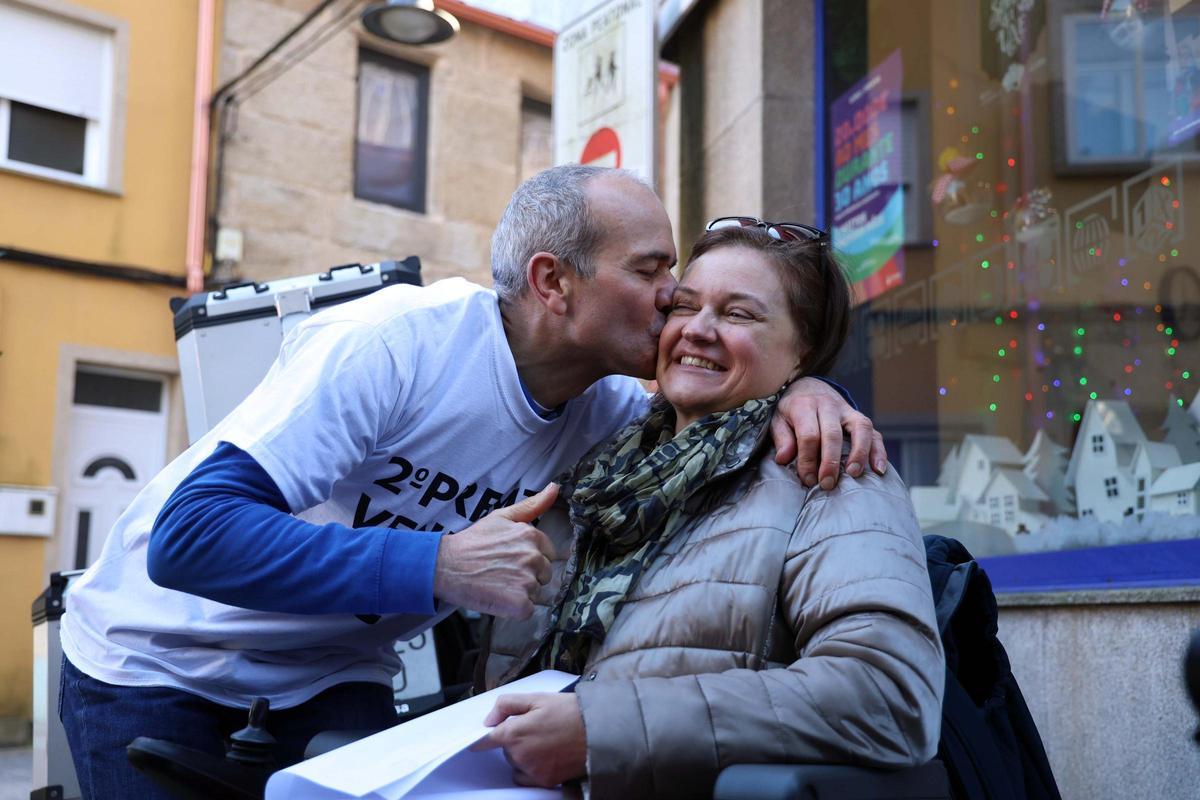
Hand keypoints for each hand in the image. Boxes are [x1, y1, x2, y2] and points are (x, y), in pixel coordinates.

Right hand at [432, 484, 557, 618]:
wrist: (446, 566)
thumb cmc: (472, 542)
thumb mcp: (501, 517)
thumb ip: (531, 505)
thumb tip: (555, 488)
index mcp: (532, 536)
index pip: (548, 555)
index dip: (530, 561)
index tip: (510, 560)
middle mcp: (533, 557)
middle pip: (545, 575)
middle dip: (528, 577)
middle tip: (502, 573)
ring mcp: (527, 581)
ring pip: (536, 593)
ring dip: (520, 593)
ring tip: (497, 585)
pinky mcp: (519, 603)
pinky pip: (527, 611)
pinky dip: (514, 610)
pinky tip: (498, 599)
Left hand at [472, 692, 586, 787]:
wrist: (598, 732)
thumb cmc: (569, 712)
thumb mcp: (537, 698)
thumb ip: (507, 704)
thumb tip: (488, 719)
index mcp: (515, 733)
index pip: (487, 740)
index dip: (484, 738)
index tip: (482, 739)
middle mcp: (521, 755)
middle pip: (506, 750)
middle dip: (515, 740)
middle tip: (536, 728)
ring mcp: (532, 770)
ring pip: (516, 764)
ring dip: (523, 755)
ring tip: (545, 741)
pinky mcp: (545, 781)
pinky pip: (526, 777)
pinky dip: (531, 769)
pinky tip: (547, 756)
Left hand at [772, 378, 886, 488]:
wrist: (808, 387)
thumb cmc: (792, 411)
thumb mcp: (778, 420)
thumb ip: (782, 438)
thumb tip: (784, 459)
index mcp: (804, 406)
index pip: (808, 435)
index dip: (808, 460)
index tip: (808, 480)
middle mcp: (828, 405)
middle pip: (832, 434)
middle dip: (831, 462)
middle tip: (827, 484)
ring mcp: (847, 410)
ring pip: (860, 428)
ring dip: (859, 453)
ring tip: (854, 474)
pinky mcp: (860, 418)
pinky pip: (874, 432)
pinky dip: (879, 451)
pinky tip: (878, 469)